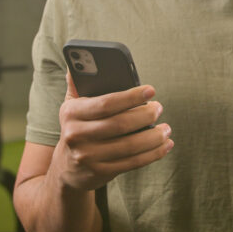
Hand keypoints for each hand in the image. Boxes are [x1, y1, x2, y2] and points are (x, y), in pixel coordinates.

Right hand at [53, 74, 172, 190]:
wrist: (67, 168)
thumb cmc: (78, 127)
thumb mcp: (71, 106)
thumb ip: (77, 83)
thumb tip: (77, 59)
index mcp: (71, 113)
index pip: (106, 103)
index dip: (131, 97)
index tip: (151, 91)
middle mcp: (76, 135)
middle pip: (120, 124)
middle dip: (145, 116)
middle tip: (159, 109)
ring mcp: (88, 156)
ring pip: (129, 146)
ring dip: (153, 137)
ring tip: (166, 128)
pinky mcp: (100, 172)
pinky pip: (133, 163)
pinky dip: (153, 154)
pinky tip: (165, 145)